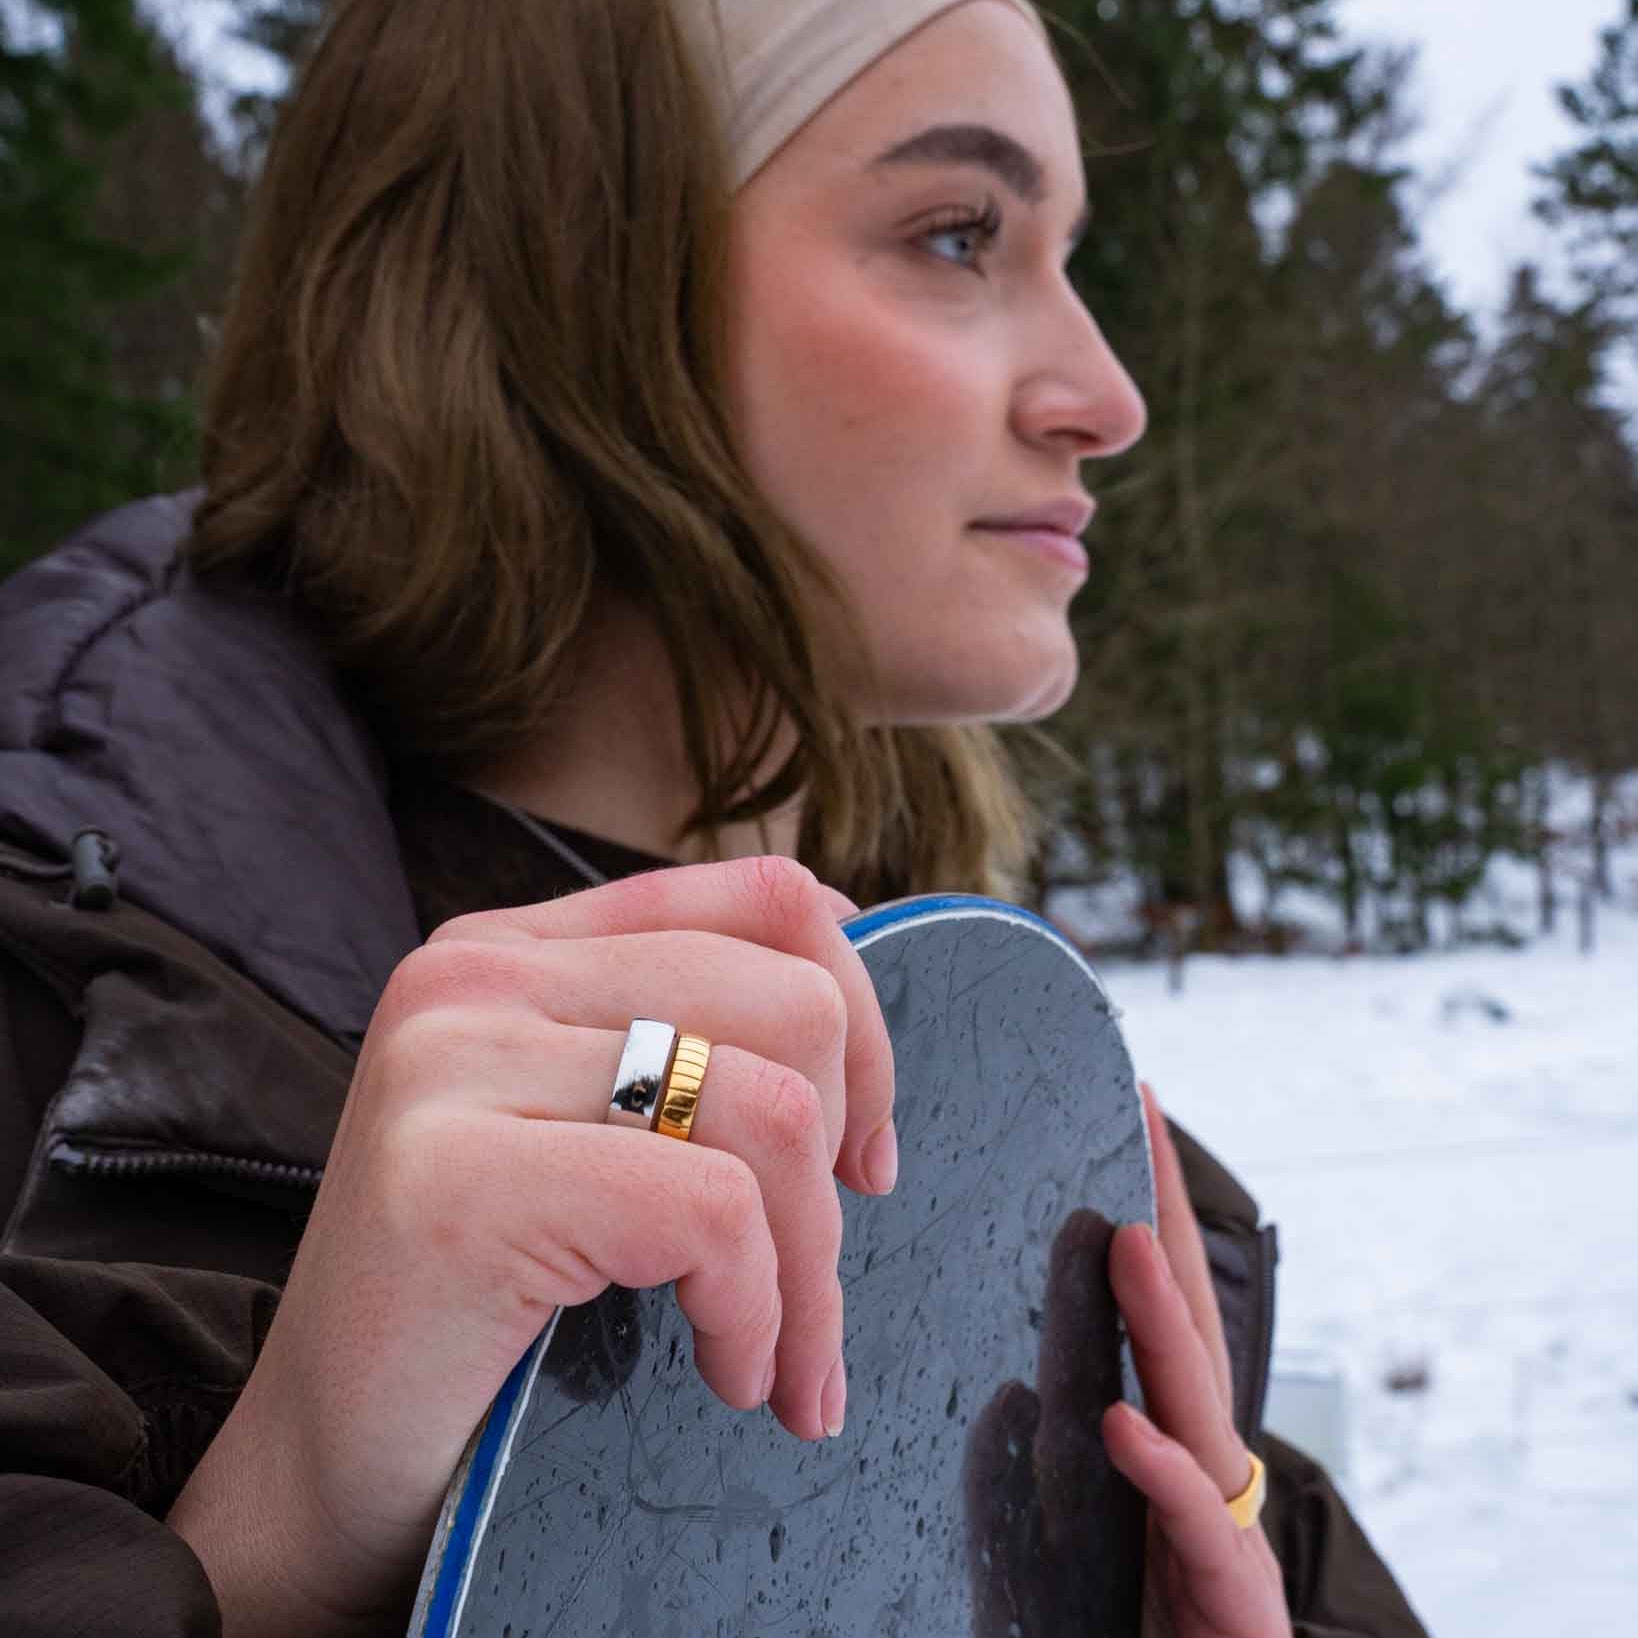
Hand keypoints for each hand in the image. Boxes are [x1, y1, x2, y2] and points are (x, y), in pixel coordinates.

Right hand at [166, 857, 895, 1635]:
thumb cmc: (483, 1306)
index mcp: (517, 948)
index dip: (861, 1024)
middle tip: (810, 1280)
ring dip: (808, 1268)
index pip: (762, 898)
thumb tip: (852, 982)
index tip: (862, 1154)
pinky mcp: (459, 1180)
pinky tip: (727, 1373)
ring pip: (770, 1109)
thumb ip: (687, 1042)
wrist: (322, 1469)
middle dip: (840, 1165)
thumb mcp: (591, 1131)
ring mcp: (455, 1064)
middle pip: (793, 1001)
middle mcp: (477, 975)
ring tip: (773, 1354)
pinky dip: (755, 1311)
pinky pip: (711, 1210)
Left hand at [960, 1086, 1289, 1637]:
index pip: (1157, 1305)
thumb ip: (1046, 1467)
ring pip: (1193, 1401)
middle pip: (1188, 1321)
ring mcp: (1223, 1523)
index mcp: (1169, 1440)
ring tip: (1124, 1240)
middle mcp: (1204, 1463)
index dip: (1148, 1211)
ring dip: (1159, 1318)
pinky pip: (1191, 1519)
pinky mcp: (1229, 1589)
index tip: (1133, 1119)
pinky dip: (1161, 1469)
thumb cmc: (1141, 1629)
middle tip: (1144, 1123)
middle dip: (1169, 1220)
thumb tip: (1012, 1395)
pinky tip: (1122, 1425)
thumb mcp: (1080, 1539)